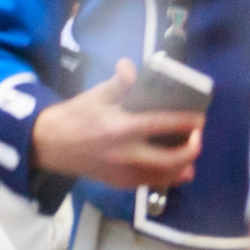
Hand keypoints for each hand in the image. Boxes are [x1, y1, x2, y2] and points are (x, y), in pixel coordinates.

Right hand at [31, 68, 204, 188]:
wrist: (48, 144)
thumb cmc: (75, 116)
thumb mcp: (97, 94)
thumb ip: (121, 82)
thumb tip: (132, 66)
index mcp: (120, 127)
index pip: (162, 125)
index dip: (187, 123)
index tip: (201, 119)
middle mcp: (124, 154)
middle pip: (169, 159)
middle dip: (191, 149)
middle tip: (197, 136)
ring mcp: (121, 172)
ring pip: (162, 176)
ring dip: (183, 166)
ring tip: (192, 152)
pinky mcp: (117, 183)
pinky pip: (149, 183)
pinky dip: (168, 178)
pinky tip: (180, 170)